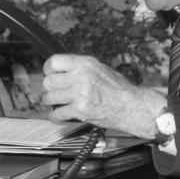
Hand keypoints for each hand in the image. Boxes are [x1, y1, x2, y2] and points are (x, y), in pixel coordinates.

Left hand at [41, 54, 166, 138]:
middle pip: (49, 81)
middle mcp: (81, 77)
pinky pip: (57, 113)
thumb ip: (80, 68)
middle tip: (53, 91)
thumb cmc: (119, 89)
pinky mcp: (80, 110)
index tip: (49, 74)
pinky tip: (59, 114)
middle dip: (48, 88)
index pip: (54, 62)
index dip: (48, 69)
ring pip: (50, 97)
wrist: (131, 106)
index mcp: (85, 64)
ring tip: (56, 102)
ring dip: (50, 102)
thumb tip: (61, 69)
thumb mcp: (100, 68)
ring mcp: (80, 94)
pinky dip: (55, 116)